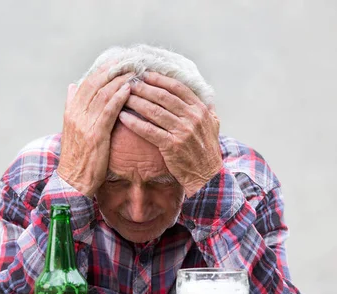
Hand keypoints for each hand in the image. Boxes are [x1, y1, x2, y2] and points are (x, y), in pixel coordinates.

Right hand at [57, 63, 132, 196]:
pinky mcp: (95, 134)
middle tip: (131, 60)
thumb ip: (73, 106)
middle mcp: (76, 113)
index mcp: (71, 110)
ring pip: (103, 94)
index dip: (104, 69)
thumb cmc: (78, 156)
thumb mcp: (72, 128)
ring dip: (120, 80)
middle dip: (114, 70)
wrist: (72, 180)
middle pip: (96, 83)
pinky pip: (108, 110)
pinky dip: (119, 97)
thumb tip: (73, 86)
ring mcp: (84, 123)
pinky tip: (130, 89)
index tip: (119, 60)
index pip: (88, 82)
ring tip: (135, 71)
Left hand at [118, 72, 222, 196]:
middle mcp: (192, 117)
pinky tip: (123, 116)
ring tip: (123, 96)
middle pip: (163, 96)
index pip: (177, 88)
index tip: (145, 74)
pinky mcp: (172, 146)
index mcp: (200, 109)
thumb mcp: (214, 125)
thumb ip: (208, 109)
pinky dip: (135, 123)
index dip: (159, 79)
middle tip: (129, 82)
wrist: (208, 175)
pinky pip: (149, 130)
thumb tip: (204, 96)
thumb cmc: (208, 150)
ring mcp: (182, 131)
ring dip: (137, 102)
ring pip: (154, 111)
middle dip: (144, 87)